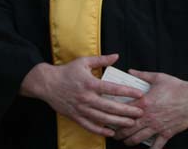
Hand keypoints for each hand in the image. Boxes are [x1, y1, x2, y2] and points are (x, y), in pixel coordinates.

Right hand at [19, 54, 144, 136]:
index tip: (140, 95)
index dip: (127, 92)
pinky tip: (111, 132)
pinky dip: (101, 131)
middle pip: (110, 107)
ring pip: (102, 119)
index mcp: (90, 83)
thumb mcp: (84, 62)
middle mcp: (86, 97)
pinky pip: (89, 126)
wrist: (47, 83)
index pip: (112, 89)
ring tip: (131, 123)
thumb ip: (101, 60)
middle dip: (127, 111)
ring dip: (118, 122)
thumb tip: (116, 56)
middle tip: (140, 113)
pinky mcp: (75, 116)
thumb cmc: (67, 71)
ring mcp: (80, 109)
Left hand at [114, 71, 187, 148]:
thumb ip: (142, 75)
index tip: (107, 118)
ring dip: (129, 141)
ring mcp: (157, 127)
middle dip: (118, 133)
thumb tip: (130, 70)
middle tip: (112, 134)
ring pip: (138, 138)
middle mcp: (148, 117)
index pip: (123, 112)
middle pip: (128, 129)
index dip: (113, 116)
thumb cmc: (177, 87)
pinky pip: (156, 146)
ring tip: (124, 142)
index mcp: (144, 103)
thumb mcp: (158, 77)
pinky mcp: (166, 133)